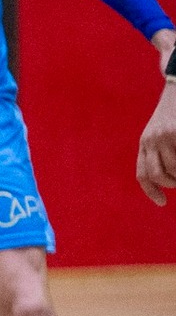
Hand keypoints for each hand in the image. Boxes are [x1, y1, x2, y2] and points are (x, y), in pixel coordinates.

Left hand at [141, 30, 175, 205]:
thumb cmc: (174, 112)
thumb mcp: (161, 131)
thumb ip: (160, 152)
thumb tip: (169, 177)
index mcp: (145, 142)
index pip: (143, 173)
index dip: (151, 191)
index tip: (162, 203)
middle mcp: (151, 140)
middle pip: (159, 175)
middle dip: (173, 184)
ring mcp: (165, 136)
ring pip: (174, 169)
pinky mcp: (175, 132)